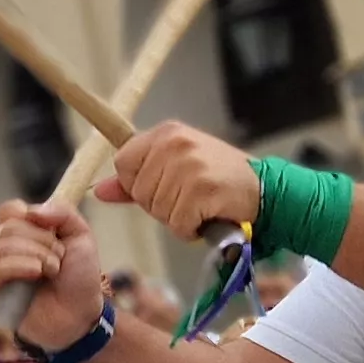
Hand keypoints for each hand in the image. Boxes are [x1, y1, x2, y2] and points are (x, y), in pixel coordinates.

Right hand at [0, 200, 107, 345]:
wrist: (81, 312)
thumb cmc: (79, 277)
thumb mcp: (81, 235)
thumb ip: (62, 212)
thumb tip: (31, 210)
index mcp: (26, 232)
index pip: (8, 210)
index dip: (23, 212)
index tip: (44, 224)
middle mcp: (9, 249)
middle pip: (9, 226)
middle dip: (41, 239)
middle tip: (59, 257)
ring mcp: (1, 269)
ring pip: (4, 246)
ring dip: (37, 255)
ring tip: (53, 270)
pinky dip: (22, 266)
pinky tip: (37, 275)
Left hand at [97, 123, 262, 238]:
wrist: (264, 189)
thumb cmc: (217, 180)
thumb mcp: (173, 171)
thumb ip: (134, 182)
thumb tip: (100, 191)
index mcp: (165, 134)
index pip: (123, 162)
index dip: (137, 184)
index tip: (162, 186)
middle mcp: (174, 144)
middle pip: (140, 191)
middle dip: (161, 205)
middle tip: (189, 198)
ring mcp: (188, 165)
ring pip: (158, 210)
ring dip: (178, 219)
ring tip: (200, 206)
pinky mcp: (201, 188)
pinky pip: (178, 223)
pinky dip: (192, 229)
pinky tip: (208, 215)